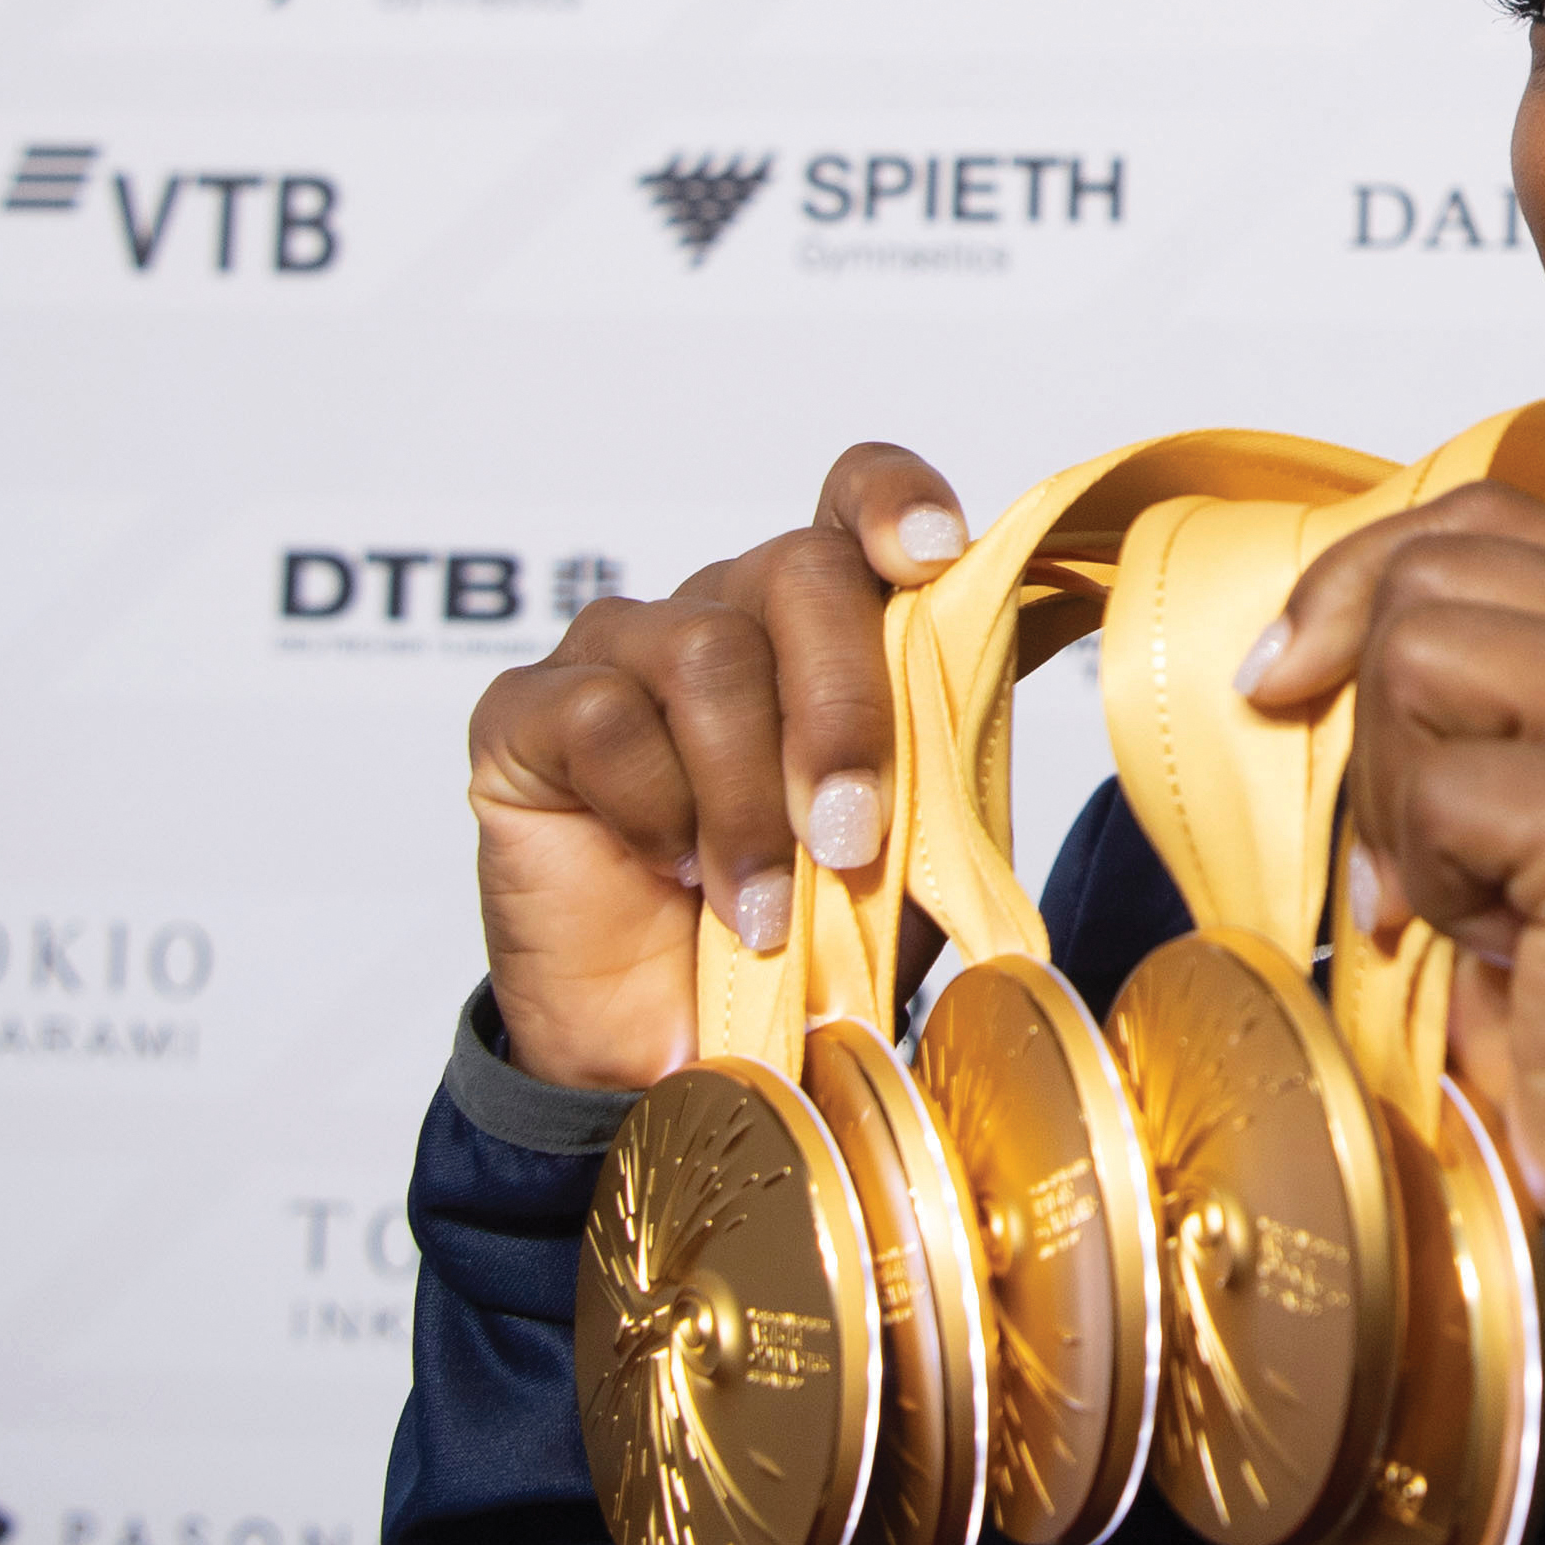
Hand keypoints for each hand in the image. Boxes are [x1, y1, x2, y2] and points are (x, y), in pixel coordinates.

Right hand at [462, 446, 970, 1090]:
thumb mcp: (908, 840)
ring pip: (706, 654)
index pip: (854, 498)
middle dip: (843, 711)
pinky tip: (671, 869)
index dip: (894, 502)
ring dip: (749, 796)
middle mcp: (726, 610)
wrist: (682, 1046)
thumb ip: (946, 741)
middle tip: (849, 839)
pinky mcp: (527, 710)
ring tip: (760, 905)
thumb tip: (1017, 647)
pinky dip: (657, 809)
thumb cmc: (808, 931)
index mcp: (826, 623)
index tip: (935, 557)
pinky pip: (606, 716)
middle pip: (798, 573)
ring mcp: (620, 650)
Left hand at [1245, 484, 1544, 1221]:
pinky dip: (1433, 888)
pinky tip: (1508, 949)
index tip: (1284, 679)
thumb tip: (1297, 640)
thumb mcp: (1536, 791)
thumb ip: (1474, 683)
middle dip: (1378, 725)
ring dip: (1405, 807)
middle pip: (1434, 579)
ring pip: (1424, 661)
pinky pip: (1446, 796)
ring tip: (1479, 899)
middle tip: (1428, 852)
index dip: (1353, 586)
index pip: (1481, 515)